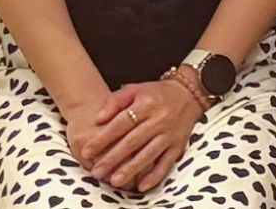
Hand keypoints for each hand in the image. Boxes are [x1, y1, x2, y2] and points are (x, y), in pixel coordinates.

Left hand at [74, 75, 205, 192]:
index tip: (87, 151)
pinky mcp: (179, 145)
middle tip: (97, 172)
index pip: (120, 124)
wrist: (189, 93)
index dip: (103, 138)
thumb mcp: (135, 89)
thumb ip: (114, 101)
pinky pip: (166, 163)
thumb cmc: (156, 93)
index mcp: (146, 104)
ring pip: (148, 154)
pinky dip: (155, 176)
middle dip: (113, 158)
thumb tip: (98, 119)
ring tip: (114, 181)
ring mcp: (170, 134)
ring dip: (131, 169)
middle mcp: (159, 119)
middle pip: (133, 141)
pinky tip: (142, 186)